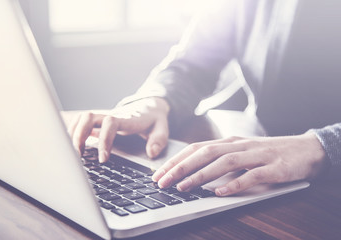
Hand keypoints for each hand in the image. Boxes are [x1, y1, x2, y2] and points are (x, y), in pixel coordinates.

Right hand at [65, 97, 169, 161]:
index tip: (103, 159)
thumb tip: (151, 153)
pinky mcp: (99, 121)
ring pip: (82, 118)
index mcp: (127, 119)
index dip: (105, 140)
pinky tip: (72, 145)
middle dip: (80, 135)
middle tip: (78, 156)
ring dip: (74, 134)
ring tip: (73, 154)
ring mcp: (104, 117)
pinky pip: (81, 122)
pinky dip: (73, 132)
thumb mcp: (162, 128)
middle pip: (88, 117)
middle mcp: (112, 115)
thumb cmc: (154, 119)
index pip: (110, 123)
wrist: (149, 105)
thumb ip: (159, 140)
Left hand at [152, 133, 326, 195]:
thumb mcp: (242, 152)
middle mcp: (240, 145)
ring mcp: (257, 155)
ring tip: (183, 187)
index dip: (176, 160)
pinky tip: (220, 193)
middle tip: (162, 181)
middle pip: (205, 153)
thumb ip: (221, 158)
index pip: (196, 148)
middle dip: (180, 167)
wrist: (306, 149)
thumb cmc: (269, 152)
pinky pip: (252, 176)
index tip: (159, 173)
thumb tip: (194, 171)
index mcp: (230, 142)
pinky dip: (235, 184)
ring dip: (201, 175)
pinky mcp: (273, 168)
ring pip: (224, 162)